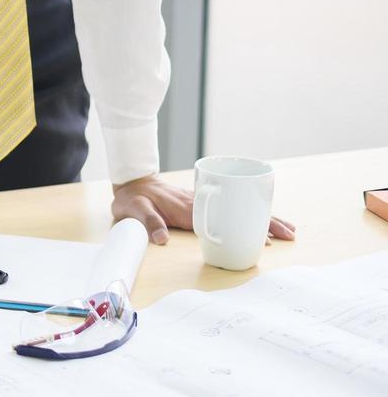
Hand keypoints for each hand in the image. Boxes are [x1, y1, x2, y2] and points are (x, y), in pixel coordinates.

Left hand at [111, 175, 296, 244]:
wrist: (132, 182)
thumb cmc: (133, 198)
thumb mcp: (134, 209)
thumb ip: (147, 222)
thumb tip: (162, 239)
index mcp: (189, 208)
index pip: (225, 218)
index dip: (247, 226)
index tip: (266, 237)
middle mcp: (202, 203)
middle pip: (241, 211)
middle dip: (267, 222)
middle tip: (290, 234)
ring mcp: (204, 201)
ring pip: (240, 210)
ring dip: (264, 218)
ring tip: (288, 230)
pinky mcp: (202, 202)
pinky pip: (231, 209)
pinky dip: (249, 216)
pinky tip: (262, 225)